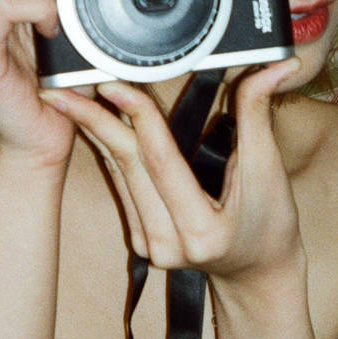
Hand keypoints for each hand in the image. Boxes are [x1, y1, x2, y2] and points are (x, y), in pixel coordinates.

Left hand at [47, 60, 303, 279]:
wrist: (258, 272)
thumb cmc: (271, 222)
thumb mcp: (269, 170)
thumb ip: (258, 115)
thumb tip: (274, 67)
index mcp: (201, 231)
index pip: (161, 161)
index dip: (137, 117)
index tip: (112, 84)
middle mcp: (167, 244)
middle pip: (128, 166)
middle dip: (94, 120)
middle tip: (62, 88)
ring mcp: (149, 245)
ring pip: (117, 174)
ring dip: (93, 132)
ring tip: (67, 97)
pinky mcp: (140, 240)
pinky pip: (120, 186)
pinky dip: (107, 150)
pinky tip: (90, 124)